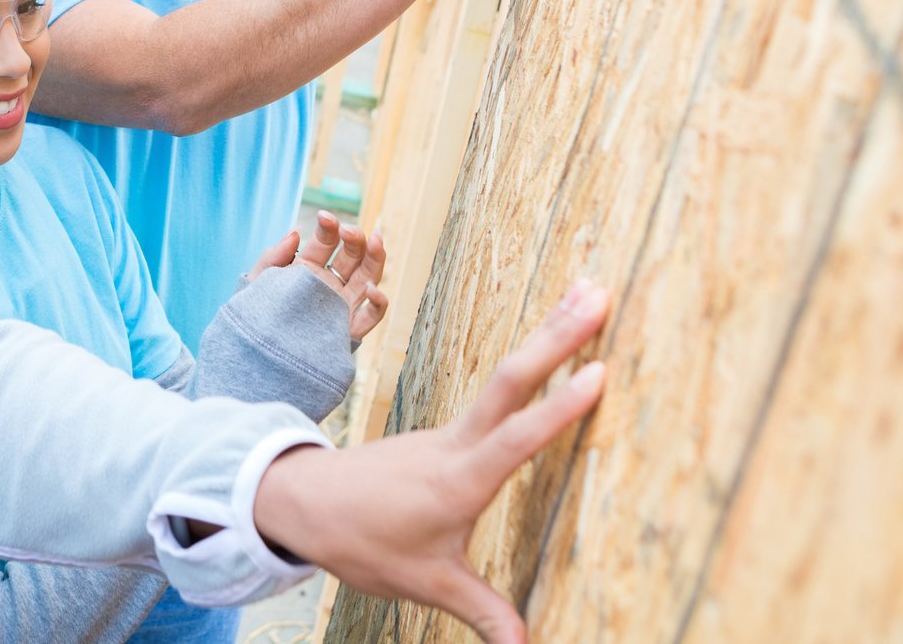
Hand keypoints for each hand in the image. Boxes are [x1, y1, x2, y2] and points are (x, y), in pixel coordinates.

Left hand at [251, 211, 388, 339]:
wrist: (255, 355)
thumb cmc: (255, 317)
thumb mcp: (258, 282)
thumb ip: (273, 257)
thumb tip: (296, 233)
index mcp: (308, 269)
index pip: (325, 242)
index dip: (329, 228)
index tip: (325, 217)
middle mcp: (328, 285)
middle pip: (352, 256)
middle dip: (354, 239)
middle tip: (349, 231)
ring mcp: (340, 306)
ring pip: (368, 278)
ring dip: (375, 258)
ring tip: (376, 240)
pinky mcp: (347, 331)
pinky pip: (371, 316)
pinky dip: (378, 302)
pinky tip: (373, 289)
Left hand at [253, 281, 610, 641]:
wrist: (302, 502)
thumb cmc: (360, 540)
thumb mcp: (424, 584)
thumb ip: (482, 612)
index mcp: (457, 480)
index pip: (516, 438)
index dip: (559, 409)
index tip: (599, 371)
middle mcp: (456, 445)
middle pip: (511, 381)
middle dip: (557, 336)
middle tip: (598, 292)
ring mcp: (448, 432)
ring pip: (504, 378)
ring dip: (545, 338)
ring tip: (584, 297)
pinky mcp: (443, 434)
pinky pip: (494, 393)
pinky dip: (528, 365)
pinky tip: (548, 348)